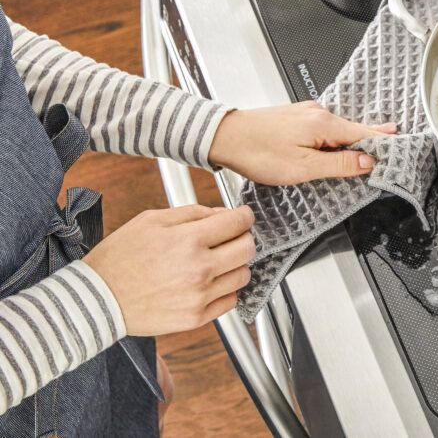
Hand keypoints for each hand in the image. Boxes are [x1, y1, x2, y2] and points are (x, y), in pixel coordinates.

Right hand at [83, 204, 255, 335]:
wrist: (95, 299)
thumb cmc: (119, 258)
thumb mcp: (152, 220)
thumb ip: (193, 213)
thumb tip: (223, 214)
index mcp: (189, 240)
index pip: (239, 223)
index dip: (244, 216)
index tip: (242, 217)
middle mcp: (199, 269)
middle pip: (248, 248)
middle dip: (243, 238)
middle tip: (230, 238)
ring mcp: (199, 296)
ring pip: (244, 275)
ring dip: (236, 265)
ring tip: (216, 262)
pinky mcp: (196, 318)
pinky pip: (231, 300)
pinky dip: (226, 289)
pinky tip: (209, 282)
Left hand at [208, 102, 397, 185]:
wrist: (224, 136)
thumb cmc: (257, 152)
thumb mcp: (303, 168)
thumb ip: (338, 165)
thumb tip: (367, 162)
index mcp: (324, 125)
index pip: (365, 135)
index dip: (385, 142)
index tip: (402, 145)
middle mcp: (318, 113)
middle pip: (355, 129)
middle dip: (375, 136)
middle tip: (397, 139)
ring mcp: (307, 113)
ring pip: (340, 128)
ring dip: (355, 137)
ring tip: (375, 143)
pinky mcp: (296, 118)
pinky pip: (326, 127)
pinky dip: (338, 135)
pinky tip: (340, 142)